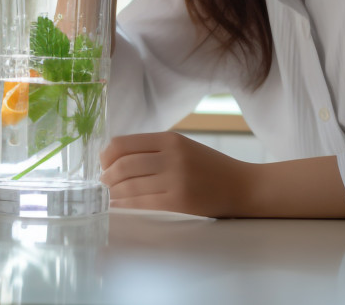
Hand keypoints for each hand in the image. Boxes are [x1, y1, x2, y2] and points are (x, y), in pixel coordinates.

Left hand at [100, 132, 255, 217]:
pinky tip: (119, 206)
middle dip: (107, 175)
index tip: (103, 164)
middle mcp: (171, 156)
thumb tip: (116, 158)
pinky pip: (141, 202)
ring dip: (113, 192)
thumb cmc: (210, 167)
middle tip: (103, 182)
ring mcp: (174, 179)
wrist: (241, 186)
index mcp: (170, 139)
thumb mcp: (183, 147)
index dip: (107, 155)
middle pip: (123, 164)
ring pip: (130, 185)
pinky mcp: (178, 201)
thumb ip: (154, 149)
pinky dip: (125, 204)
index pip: (124, 143)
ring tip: (109, 194)